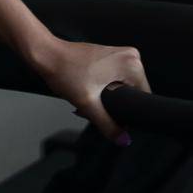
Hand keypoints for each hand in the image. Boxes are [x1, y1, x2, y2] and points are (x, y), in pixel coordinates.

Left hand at [34, 37, 148, 142]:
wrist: (48, 55)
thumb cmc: (66, 72)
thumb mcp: (88, 104)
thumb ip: (108, 125)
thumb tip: (123, 139)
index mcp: (132, 64)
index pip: (143, 96)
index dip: (129, 111)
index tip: (112, 113)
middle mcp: (131, 56)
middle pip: (133, 92)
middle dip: (115, 104)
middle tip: (94, 104)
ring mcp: (121, 53)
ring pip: (123, 85)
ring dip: (108, 96)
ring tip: (89, 95)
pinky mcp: (112, 55)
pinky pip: (116, 77)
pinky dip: (104, 87)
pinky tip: (89, 88)